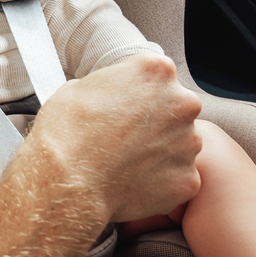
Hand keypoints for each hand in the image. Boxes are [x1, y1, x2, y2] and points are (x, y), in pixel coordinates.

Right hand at [29, 53, 202, 222]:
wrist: (67, 184)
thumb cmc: (66, 136)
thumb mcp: (77, 87)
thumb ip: (108, 86)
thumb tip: (109, 96)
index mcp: (156, 72)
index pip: (155, 76)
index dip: (136, 92)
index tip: (123, 106)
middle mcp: (182, 103)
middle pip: (174, 108)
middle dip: (154, 121)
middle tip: (124, 137)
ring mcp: (189, 143)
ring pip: (179, 144)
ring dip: (159, 151)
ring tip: (125, 162)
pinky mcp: (188, 179)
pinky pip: (178, 178)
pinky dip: (160, 182)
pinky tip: (132, 182)